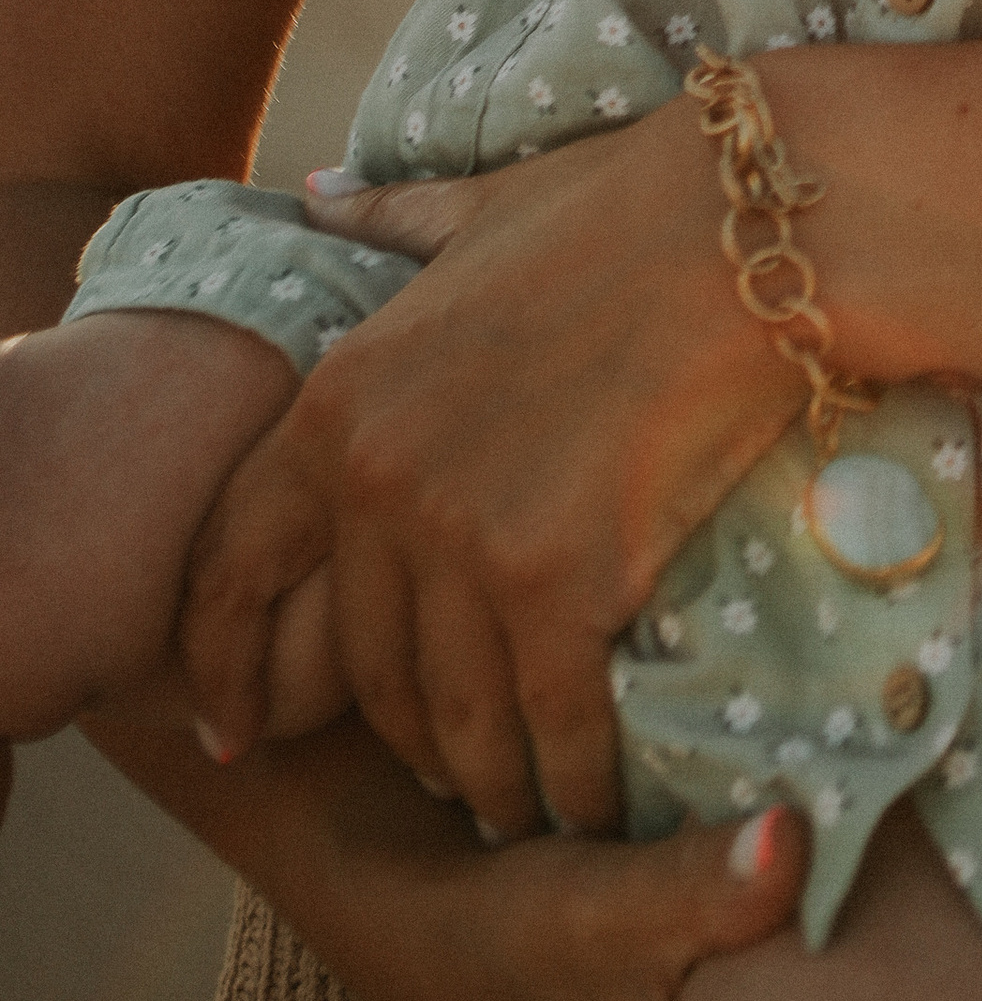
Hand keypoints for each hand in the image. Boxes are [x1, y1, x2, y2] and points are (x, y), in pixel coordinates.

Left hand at [177, 116, 798, 839]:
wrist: (743, 231)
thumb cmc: (624, 210)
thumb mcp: (479, 210)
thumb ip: (390, 223)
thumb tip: (319, 197)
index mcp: (341, 402)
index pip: (233, 567)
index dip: (219, 663)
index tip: (228, 727)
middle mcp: (382, 485)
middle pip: (359, 663)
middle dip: (394, 734)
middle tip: (436, 771)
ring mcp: (466, 541)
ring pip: (449, 716)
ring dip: (482, 779)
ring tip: (515, 803)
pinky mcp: (563, 585)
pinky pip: (549, 725)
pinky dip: (567, 782)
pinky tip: (588, 802)